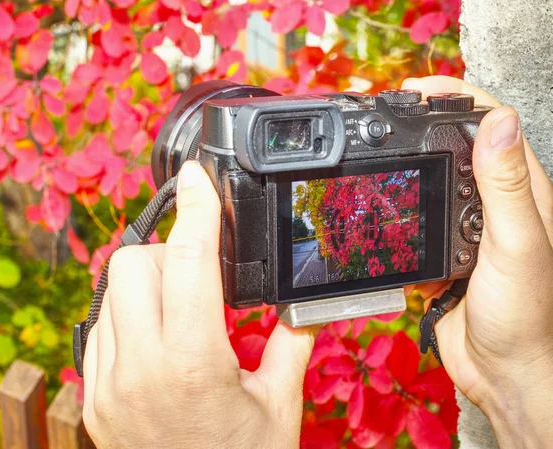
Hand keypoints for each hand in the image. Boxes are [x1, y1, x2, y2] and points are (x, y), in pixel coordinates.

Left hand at [82, 161, 316, 448]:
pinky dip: (129, 313)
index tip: (199, 176)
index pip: (187, 260)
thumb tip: (304, 297)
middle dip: (169, 252)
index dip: (196, 207)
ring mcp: (108, 385)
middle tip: (202, 275)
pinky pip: (101, 327)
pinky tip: (160, 337)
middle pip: (133, 262)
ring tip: (184, 310)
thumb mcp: (280, 403)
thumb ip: (293, 339)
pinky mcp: (95, 399)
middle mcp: (139, 370)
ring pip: (111, 291)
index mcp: (193, 365)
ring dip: (148, 282)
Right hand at [402, 76, 552, 446]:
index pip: (494, 125)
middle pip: (458, 145)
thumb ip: (506, 186)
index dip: (459, 98)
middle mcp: (495, 203)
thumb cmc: (526, 314)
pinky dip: (398, 205)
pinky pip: (416, 218)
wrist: (502, 371)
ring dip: (408, 162)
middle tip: (388, 114)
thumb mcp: (517, 244)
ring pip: (433, 180)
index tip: (420, 89)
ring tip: (377, 150)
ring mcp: (466, 227)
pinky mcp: (442, 251)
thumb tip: (499, 120)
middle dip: (424, 123)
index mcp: (522, 192)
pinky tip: (380, 202)